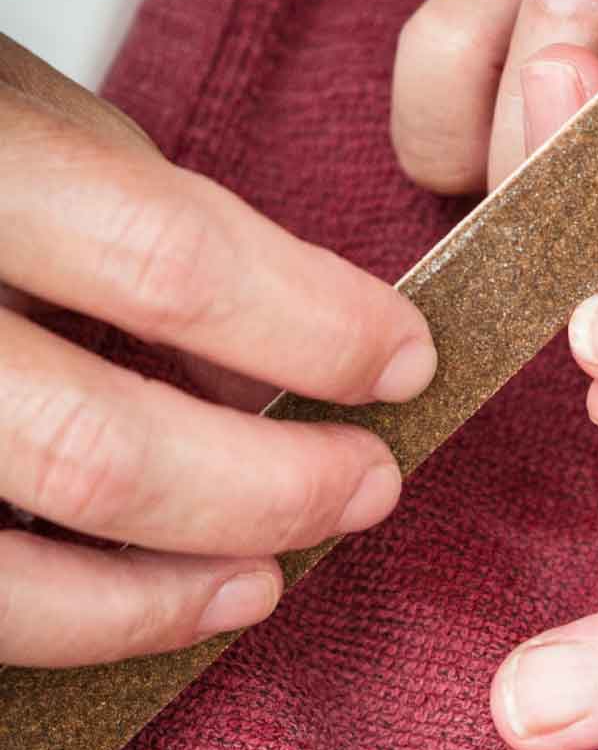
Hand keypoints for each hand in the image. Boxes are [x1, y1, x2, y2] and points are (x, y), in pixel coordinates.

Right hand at [0, 35, 436, 666]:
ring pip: (5, 571)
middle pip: (96, 448)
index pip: (171, 265)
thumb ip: (156, 225)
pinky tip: (151, 608)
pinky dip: (69, 622)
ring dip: (164, 596)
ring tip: (266, 580)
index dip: (317, 329)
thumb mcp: (37, 127)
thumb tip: (298, 348)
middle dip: (270, 487)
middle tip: (366, 483)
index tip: (405, 359)